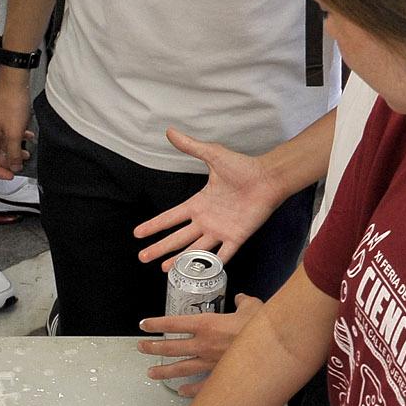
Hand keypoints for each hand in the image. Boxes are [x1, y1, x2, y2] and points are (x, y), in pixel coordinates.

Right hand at [0, 78, 33, 179]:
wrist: (14, 81)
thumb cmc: (11, 103)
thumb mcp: (14, 134)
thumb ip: (13, 152)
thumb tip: (14, 167)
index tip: (11, 176)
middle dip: (10, 161)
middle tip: (22, 163)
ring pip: (4, 145)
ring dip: (16, 150)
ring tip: (28, 151)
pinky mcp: (3, 120)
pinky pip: (9, 135)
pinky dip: (19, 138)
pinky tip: (28, 135)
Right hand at [134, 131, 290, 270]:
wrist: (268, 178)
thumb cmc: (243, 167)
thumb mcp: (212, 155)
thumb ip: (191, 147)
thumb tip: (170, 131)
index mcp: (198, 204)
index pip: (171, 217)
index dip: (154, 226)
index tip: (138, 233)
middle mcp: (206, 220)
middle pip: (178, 237)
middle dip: (160, 248)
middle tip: (143, 257)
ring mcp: (220, 230)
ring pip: (194, 249)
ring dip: (179, 259)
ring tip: (163, 268)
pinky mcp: (236, 237)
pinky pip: (222, 255)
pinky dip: (211, 265)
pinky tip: (198, 274)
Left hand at [138, 293, 265, 395]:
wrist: (273, 349)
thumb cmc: (261, 326)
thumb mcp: (251, 306)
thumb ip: (242, 302)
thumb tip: (240, 298)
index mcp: (206, 324)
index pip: (173, 323)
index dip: (156, 324)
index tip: (144, 325)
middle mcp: (203, 344)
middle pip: (171, 347)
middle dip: (153, 348)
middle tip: (141, 348)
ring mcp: (210, 362)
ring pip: (180, 369)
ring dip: (163, 371)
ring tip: (151, 373)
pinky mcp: (220, 375)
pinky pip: (201, 386)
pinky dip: (190, 390)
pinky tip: (181, 392)